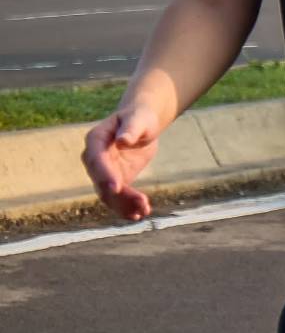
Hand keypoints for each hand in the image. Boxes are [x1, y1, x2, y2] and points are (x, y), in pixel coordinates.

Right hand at [81, 101, 164, 221]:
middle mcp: (94, 158)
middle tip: (141, 203)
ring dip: (124, 205)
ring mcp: (104, 171)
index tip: (116, 187)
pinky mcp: (117, 179)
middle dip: (119, 195)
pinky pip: (118, 197)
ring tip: (143, 211)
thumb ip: (131, 129)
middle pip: (101, 181)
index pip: (96, 160)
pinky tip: (140, 215)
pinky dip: (127, 207)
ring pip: (109, 194)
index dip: (105, 174)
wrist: (142, 123)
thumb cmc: (139, 118)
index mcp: (95, 140)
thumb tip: (123, 140)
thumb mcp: (138, 120)